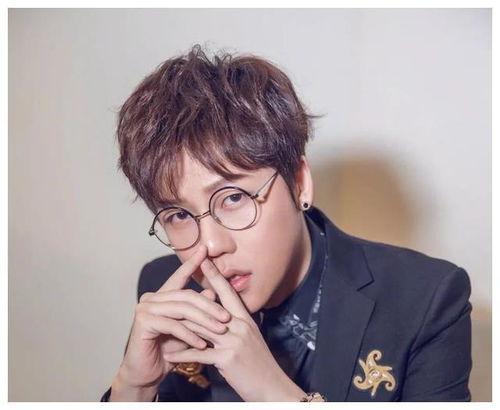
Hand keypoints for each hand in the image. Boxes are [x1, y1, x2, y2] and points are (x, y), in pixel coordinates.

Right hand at [111, 246, 230, 400]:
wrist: (147, 373)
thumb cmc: (168, 350)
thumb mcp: (188, 328)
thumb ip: (198, 311)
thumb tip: (213, 292)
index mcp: (162, 296)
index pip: (180, 276)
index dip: (192, 262)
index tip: (205, 249)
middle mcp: (152, 298)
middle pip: (188, 295)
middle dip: (210, 307)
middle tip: (227, 318)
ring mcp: (145, 308)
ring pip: (183, 309)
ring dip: (204, 322)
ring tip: (220, 331)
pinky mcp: (144, 322)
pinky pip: (174, 325)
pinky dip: (190, 335)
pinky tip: (202, 345)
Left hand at [163, 257, 305, 401]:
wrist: (273, 387)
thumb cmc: (260, 365)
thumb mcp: (250, 340)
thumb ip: (236, 326)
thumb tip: (222, 316)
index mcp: (245, 320)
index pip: (228, 293)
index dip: (215, 276)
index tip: (204, 260)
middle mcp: (240, 326)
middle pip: (211, 304)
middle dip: (191, 293)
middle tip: (175, 282)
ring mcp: (234, 340)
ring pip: (201, 326)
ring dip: (180, 326)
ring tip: (162, 322)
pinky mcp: (227, 358)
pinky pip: (199, 353)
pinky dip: (182, 354)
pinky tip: (169, 355)